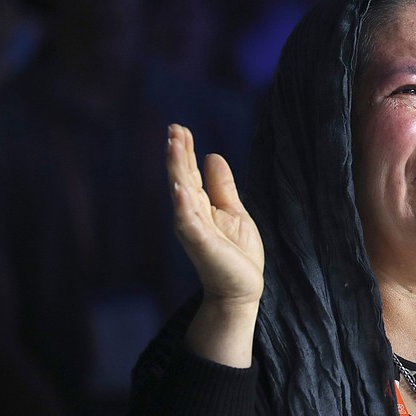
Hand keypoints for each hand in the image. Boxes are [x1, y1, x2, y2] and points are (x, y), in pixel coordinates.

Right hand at [168, 123, 264, 308]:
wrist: (241, 288)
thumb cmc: (236, 253)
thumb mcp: (233, 211)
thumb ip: (221, 186)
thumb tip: (212, 155)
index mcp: (199, 206)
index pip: (189, 173)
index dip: (185, 150)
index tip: (179, 127)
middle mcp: (192, 215)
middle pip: (182, 178)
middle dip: (177, 153)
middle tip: (173, 128)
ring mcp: (195, 229)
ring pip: (182, 194)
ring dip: (177, 170)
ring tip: (174, 146)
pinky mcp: (202, 245)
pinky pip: (190, 223)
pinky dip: (183, 206)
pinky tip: (179, 189)